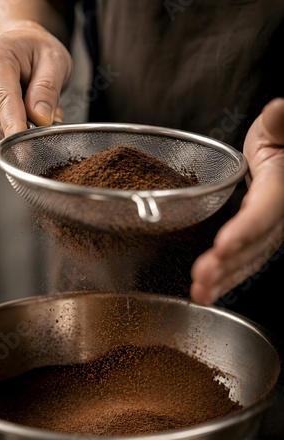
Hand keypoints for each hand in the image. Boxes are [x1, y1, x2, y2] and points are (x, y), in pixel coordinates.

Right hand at [0, 21, 71, 136]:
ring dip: (25, 125)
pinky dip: (18, 126)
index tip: (24, 148)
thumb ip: (47, 89)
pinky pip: (1, 129)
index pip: (3, 99)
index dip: (14, 126)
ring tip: (36, 103)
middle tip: (49, 108)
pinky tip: (25, 109)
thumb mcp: (55, 61)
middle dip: (29, 123)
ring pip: (2, 128)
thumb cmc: (38, 50)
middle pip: (2, 117)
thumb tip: (40, 118)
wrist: (23, 46)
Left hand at [190, 97, 283, 304]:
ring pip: (247, 261)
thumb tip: (279, 109)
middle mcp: (276, 216)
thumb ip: (281, 124)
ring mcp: (268, 232)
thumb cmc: (279, 140)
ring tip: (198, 295)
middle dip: (226, 265)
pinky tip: (205, 292)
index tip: (223, 246)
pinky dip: (224, 279)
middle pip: (252, 245)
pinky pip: (242, 263)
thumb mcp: (279, 128)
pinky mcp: (256, 240)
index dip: (245, 230)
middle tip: (200, 280)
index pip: (263, 213)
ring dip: (222, 280)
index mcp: (279, 189)